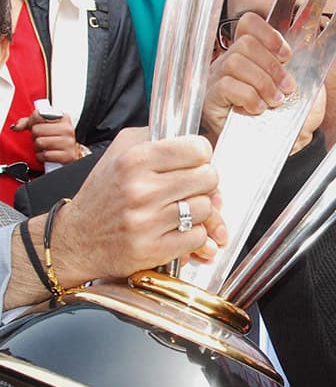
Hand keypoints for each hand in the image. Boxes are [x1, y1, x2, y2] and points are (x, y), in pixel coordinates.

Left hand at [11, 110, 78, 164]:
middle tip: (43, 138)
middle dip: (35, 136)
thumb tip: (16, 127)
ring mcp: (68, 142)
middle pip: (36, 130)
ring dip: (38, 147)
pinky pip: (45, 155)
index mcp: (63, 118)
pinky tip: (48, 153)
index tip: (36, 126)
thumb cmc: (56, 138)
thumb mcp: (44, 125)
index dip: (32, 122)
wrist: (71, 152)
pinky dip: (42, 156)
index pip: (38, 115)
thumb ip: (27, 123)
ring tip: (45, 146)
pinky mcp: (68, 156)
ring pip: (39, 142)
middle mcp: (67, 129)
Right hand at [50, 128, 224, 286]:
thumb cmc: (103, 195)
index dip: (201, 156)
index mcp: (134, 159)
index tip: (194, 163)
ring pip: (207, 208)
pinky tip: (176, 230)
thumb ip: (156, 137)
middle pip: (209, 178)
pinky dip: (193, 235)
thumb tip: (196, 143)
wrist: (76, 240)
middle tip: (189, 188)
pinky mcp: (152, 250)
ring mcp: (146, 221)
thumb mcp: (120, 152)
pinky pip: (199, 237)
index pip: (198, 149)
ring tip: (179, 210)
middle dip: (204, 183)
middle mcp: (140, 189)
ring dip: (198, 211)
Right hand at [203, 13, 324, 153]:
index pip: (249, 24)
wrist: (288, 146)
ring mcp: (217, 79)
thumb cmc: (293, 115)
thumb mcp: (305, 84)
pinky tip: (258, 108)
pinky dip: (248, 96)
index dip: (268, 34)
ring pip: (235, 62)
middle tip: (287, 87)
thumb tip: (310, 43)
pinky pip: (226, 85)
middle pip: (245, 44)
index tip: (286, 54)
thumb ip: (303, 63)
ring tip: (275, 101)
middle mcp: (230, 62)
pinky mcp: (211, 100)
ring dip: (262, 82)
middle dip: (271, 66)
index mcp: (252, 54)